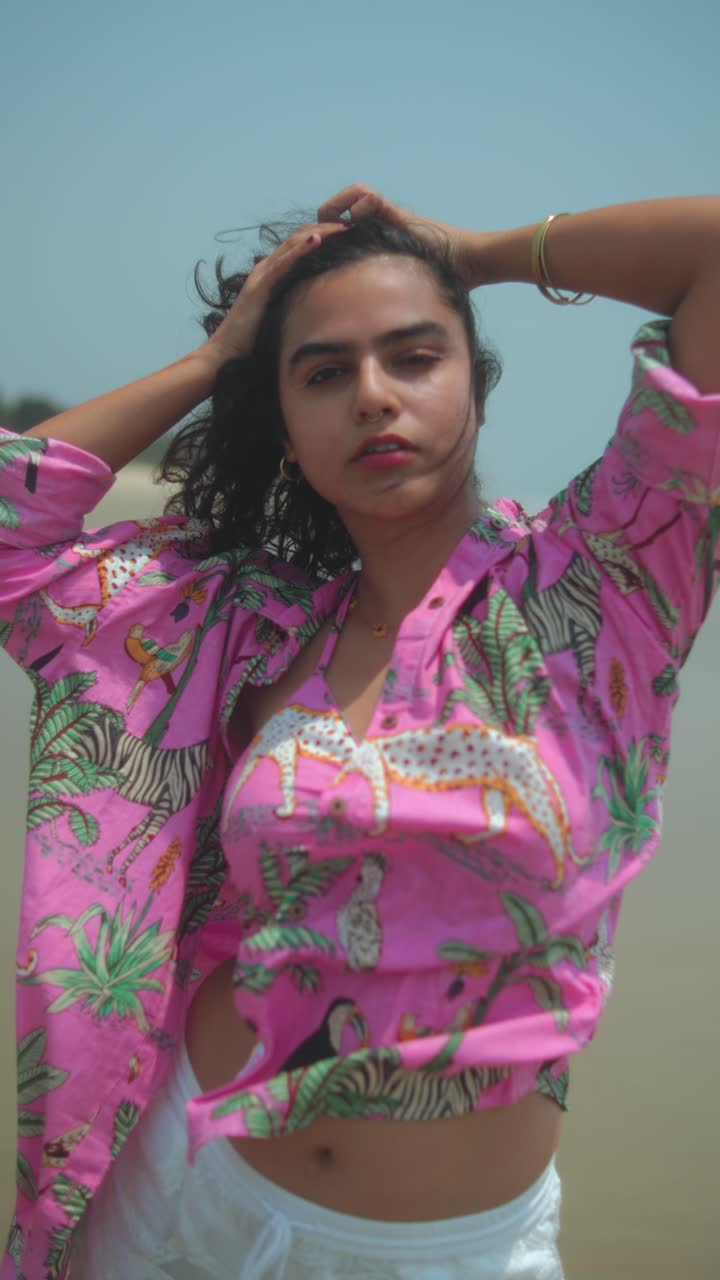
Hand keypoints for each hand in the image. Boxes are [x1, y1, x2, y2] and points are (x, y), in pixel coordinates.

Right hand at [205, 221, 347, 366]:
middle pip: (299, 237)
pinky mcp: (259, 287)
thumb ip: (296, 305)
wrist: (227, 352)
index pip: (300, 245)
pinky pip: (282, 263)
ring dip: (318, 232)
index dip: (324, 235)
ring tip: (341, 227)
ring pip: (292, 244)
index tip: (349, 234)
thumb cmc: (254, 340)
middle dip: (326, 228)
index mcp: (272, 274)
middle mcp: (266, 268)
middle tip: (353, 225)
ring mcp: (261, 275)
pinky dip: (300, 250)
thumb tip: (322, 309)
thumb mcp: (282, 315)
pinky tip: (317, 240)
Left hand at [317, 183, 487, 288]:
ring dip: (335, 208)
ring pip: (350, 195)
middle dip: (323, 225)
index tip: (314, 260)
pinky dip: (355, 206)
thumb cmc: (440, 282)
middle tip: (314, 243)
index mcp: (374, 243)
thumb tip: (362, 334)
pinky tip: (353, 224)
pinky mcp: (395, 210)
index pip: (338, 233)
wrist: (466, 262)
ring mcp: (386, 215)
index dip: (324, 243)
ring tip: (332, 227)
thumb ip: (382, 304)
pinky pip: (366, 196)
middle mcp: (378, 225)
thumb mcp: (400, 294)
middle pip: (336, 212)